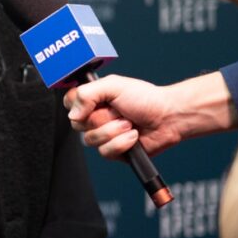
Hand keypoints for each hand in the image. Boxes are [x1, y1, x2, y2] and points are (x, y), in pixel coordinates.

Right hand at [66, 75, 181, 157]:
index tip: (93, 102)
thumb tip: (72, 114)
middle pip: (78, 125)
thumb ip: (87, 93)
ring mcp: (103, 135)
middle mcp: (95, 117)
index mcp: (93, 99)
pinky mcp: (113, 151)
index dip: (78, 105)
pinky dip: (122, 143)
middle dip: (102, 118)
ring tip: (129, 124)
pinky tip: (133, 136)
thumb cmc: (145, 99)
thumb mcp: (113, 85)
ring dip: (114, 131)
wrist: (168, 118)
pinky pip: (105, 152)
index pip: (69, 102)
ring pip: (91, 140)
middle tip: (119, 112)